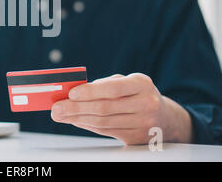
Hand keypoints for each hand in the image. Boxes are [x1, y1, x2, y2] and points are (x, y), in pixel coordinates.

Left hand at [51, 73, 192, 144]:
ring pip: (103, 123)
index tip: (71, 93)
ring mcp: (143, 124)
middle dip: (76, 108)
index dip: (90, 91)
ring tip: (60, 115)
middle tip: (57, 108)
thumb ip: (103, 85)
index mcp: (141, 85)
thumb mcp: (127, 82)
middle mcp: (145, 104)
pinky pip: (105, 132)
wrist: (165, 118)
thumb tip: (73, 92)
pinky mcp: (135, 139)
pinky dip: (87, 126)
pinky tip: (75, 120)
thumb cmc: (138, 94)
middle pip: (105, 109)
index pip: (113, 89)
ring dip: (77, 119)